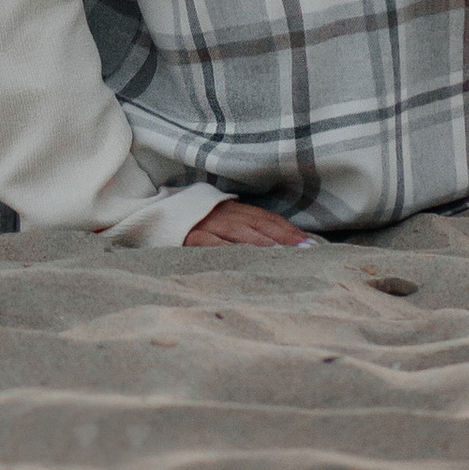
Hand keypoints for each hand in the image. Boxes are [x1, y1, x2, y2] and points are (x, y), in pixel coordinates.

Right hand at [184, 198, 314, 246]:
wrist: (157, 216)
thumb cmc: (196, 223)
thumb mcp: (222, 220)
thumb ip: (245, 228)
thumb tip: (281, 245)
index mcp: (234, 209)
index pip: (267, 218)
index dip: (289, 230)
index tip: (311, 244)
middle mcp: (225, 214)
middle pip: (260, 226)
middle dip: (284, 238)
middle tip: (306, 252)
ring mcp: (209, 225)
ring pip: (242, 234)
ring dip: (264, 245)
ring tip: (284, 256)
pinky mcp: (193, 238)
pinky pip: (216, 245)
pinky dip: (232, 251)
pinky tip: (247, 259)